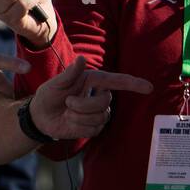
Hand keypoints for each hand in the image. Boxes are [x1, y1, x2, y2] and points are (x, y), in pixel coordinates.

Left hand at [30, 55, 152, 140]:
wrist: (40, 117)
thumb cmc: (48, 95)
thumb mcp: (55, 84)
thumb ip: (69, 74)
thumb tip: (81, 59)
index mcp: (93, 80)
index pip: (117, 81)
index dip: (134, 84)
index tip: (149, 88)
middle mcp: (99, 96)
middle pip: (105, 102)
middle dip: (83, 105)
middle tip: (67, 103)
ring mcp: (98, 113)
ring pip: (100, 117)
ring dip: (79, 116)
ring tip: (67, 113)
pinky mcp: (94, 127)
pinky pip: (93, 129)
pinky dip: (78, 127)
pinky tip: (70, 123)